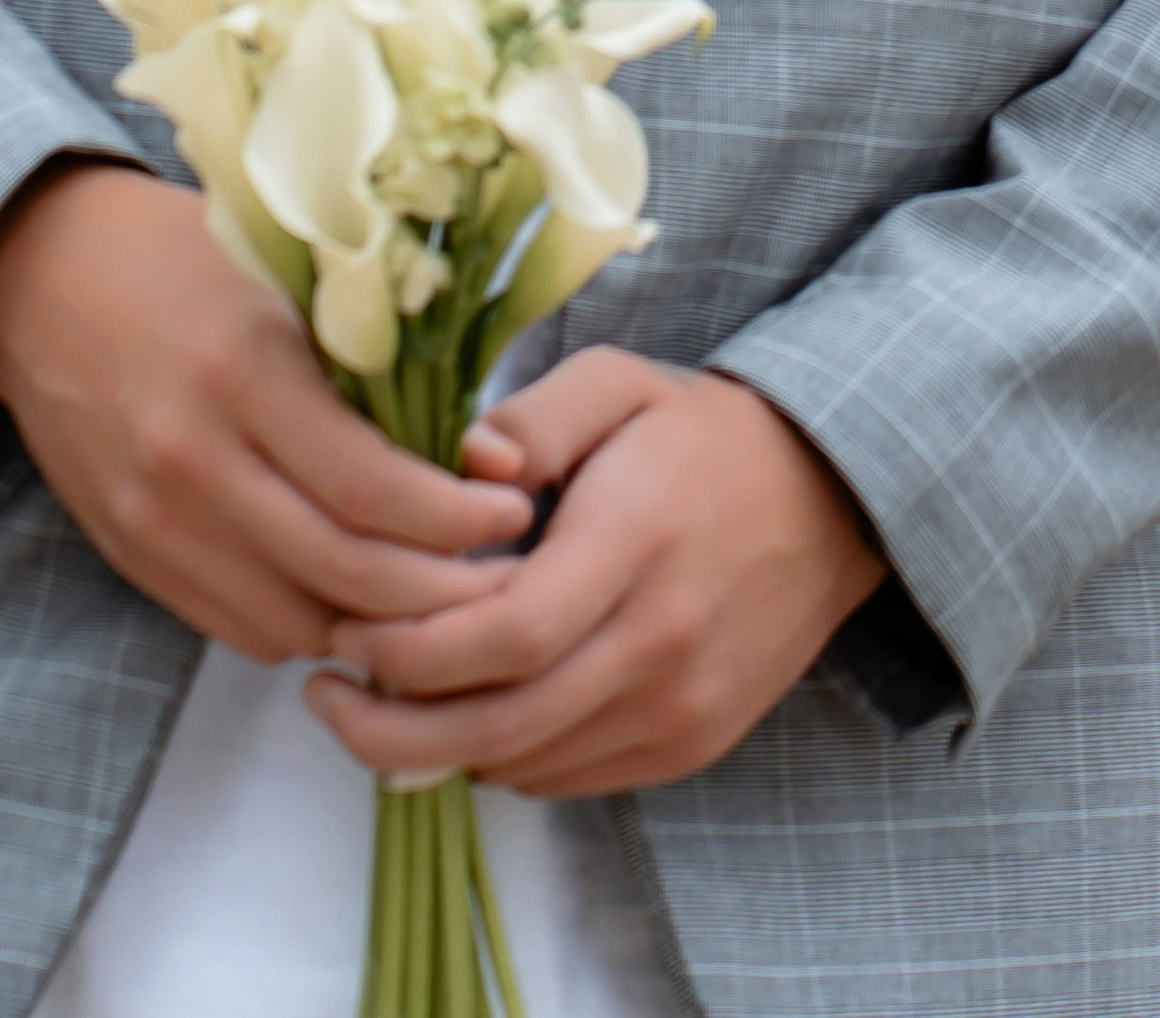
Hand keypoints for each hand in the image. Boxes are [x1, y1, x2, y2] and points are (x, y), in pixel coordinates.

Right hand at [0, 163, 531, 659]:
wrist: (43, 280)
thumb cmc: (188, 260)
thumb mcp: (292, 282)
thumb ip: (383, 368)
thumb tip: (495, 453)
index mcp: (243, 376)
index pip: (371, 489)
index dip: (457, 519)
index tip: (515, 513)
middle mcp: (191, 463)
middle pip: (341, 572)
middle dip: (439, 591)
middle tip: (503, 574)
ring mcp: (152, 522)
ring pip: (293, 620)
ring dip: (378, 622)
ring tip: (446, 592)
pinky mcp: (130, 557)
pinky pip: (238, 627)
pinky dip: (310, 624)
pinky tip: (360, 595)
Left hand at [309, 346, 885, 799]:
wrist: (831, 500)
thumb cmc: (703, 435)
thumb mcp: (621, 383)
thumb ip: (535, 416)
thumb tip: (466, 464)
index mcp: (635, 543)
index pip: (500, 636)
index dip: (406, 649)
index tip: (346, 627)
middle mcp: (660, 642)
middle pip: (497, 725)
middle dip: (387, 726)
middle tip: (327, 694)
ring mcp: (679, 707)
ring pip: (523, 763)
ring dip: (438, 745)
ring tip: (389, 695)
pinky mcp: (689, 744)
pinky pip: (566, 776)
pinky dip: (504, 754)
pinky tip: (474, 706)